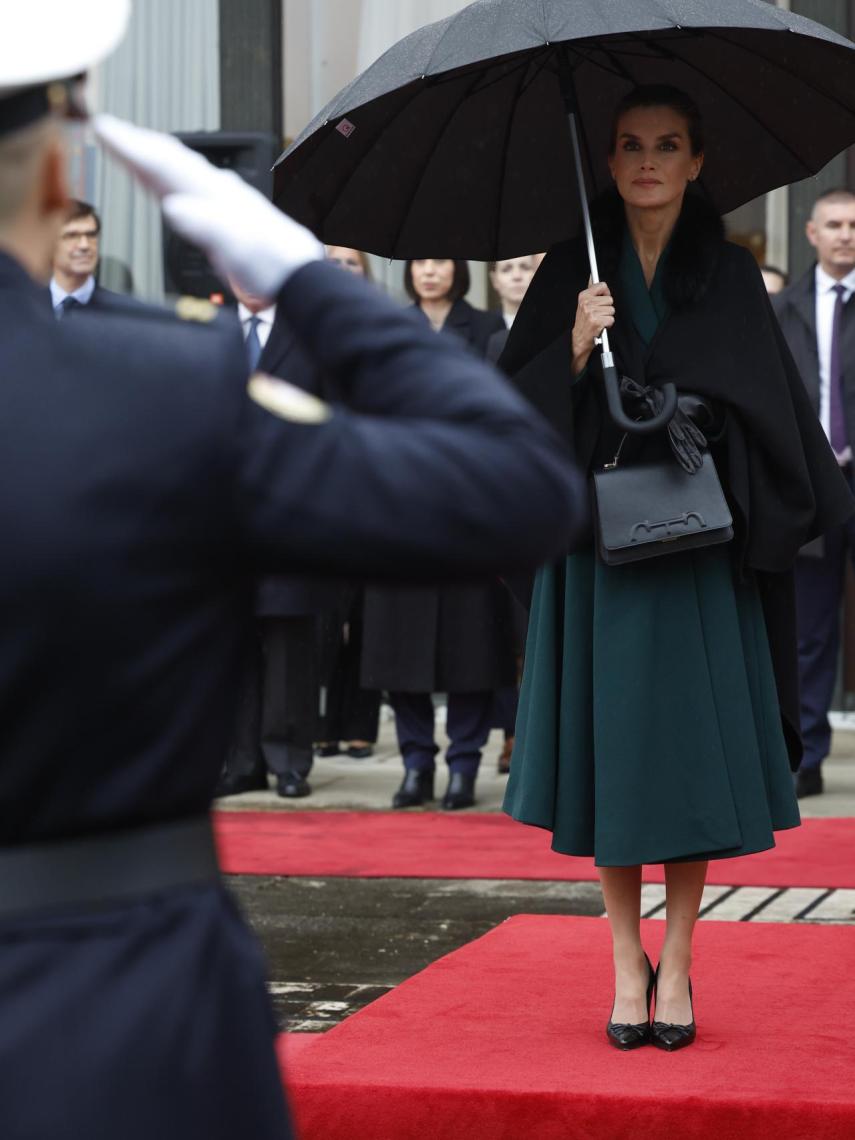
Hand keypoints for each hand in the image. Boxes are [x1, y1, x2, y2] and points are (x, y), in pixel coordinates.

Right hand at [93, 114, 322, 298]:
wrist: (299, 281)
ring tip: (126, 147)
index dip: (131, 146)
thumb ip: (207, 226)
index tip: (104, 128)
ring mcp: (220, 205)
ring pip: (179, 172)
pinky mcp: (220, 223)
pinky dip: (169, 185)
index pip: (166, 162)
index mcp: (215, 194)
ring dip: (151, 159)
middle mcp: (217, 192)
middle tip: (106, 128)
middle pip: (171, 160)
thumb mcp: (237, 248)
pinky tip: (161, 189)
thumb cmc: (273, 266)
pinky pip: (188, 194)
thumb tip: (174, 207)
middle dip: (137, 143)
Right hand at [571, 282, 614, 375]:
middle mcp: (587, 303)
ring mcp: (592, 312)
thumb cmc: (583, 323)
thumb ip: (591, 292)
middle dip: (606, 308)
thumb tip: (593, 277)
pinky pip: (611, 319)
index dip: (605, 293)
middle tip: (598, 314)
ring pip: (611, 310)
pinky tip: (600, 326)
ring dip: (607, 317)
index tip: (602, 299)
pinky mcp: (597, 321)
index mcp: (583, 296)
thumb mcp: (583, 305)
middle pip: (610, 299)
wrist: (578, 340)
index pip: (602, 285)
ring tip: (599, 320)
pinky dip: (608, 324)